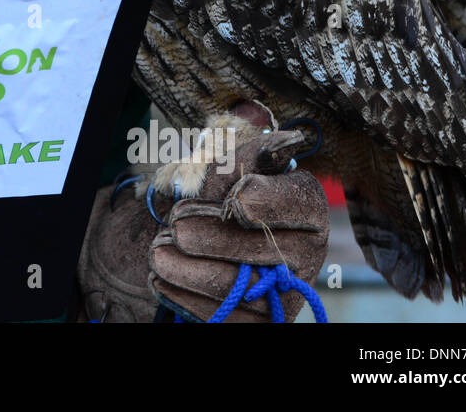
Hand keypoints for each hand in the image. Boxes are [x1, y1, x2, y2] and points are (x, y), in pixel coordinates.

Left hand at [77, 112, 328, 321]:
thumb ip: (242, 156)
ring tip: (158, 252)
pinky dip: (184, 295)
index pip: (297, 201)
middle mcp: (307, 252)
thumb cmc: (219, 193)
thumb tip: (280, 143)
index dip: (266, 202)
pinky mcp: (259, 321)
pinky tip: (161, 277)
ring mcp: (285, 292)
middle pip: (262, 249)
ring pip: (238, 287)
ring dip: (189, 269)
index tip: (234, 199)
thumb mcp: (226, 167)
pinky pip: (222, 315)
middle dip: (211, 236)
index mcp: (306, 203)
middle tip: (176, 224)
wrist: (203, 237)